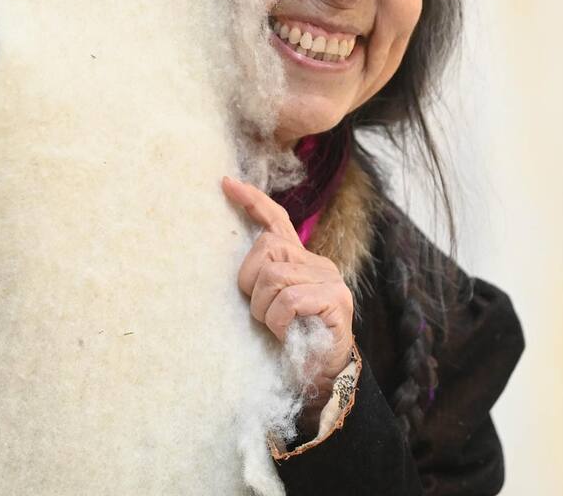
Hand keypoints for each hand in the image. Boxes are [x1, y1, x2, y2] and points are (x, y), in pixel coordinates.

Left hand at [222, 175, 354, 406]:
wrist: (323, 378)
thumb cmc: (291, 342)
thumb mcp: (269, 304)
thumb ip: (262, 278)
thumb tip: (242, 260)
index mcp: (300, 261)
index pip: (277, 221)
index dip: (252, 201)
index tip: (227, 183)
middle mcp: (317, 263)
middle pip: (266, 248)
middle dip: (251, 283)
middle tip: (262, 312)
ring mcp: (329, 280)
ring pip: (273, 276)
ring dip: (264, 308)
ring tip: (278, 326)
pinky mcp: (335, 300)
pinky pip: (288, 300)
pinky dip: (279, 320)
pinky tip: (288, 333)